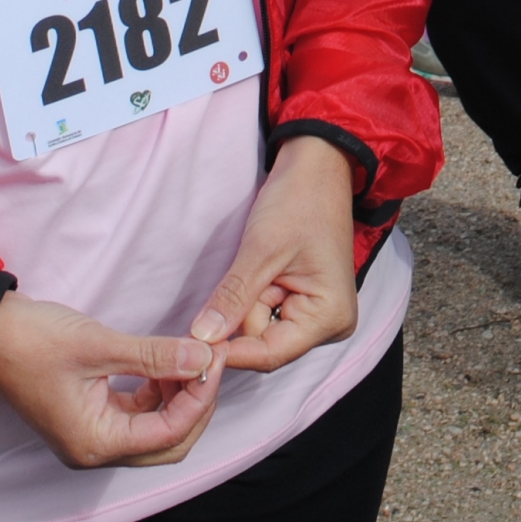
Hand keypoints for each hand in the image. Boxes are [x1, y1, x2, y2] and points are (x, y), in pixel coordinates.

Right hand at [0, 291, 222, 469]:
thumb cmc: (32, 340)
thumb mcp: (99, 345)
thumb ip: (155, 356)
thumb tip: (204, 358)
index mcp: (94, 443)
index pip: (168, 434)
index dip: (200, 398)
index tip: (215, 359)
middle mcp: (94, 449)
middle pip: (168, 443)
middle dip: (196, 404)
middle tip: (211, 361)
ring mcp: (91, 434)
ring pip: (156, 429)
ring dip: (179, 397)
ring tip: (193, 357)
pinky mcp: (89, 415)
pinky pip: (138, 413)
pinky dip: (159, 392)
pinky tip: (169, 363)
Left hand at [190, 134, 357, 371]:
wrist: (317, 167)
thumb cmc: (299, 201)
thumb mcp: (261, 249)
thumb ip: (232, 297)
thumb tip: (201, 338)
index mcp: (329, 317)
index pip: (269, 354)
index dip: (229, 349)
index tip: (191, 339)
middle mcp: (329, 324)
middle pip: (264, 343)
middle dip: (240, 314)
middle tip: (241, 272)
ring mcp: (317, 314)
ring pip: (260, 328)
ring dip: (246, 301)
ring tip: (257, 261)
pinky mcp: (304, 302)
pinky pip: (266, 313)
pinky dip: (252, 296)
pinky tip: (259, 267)